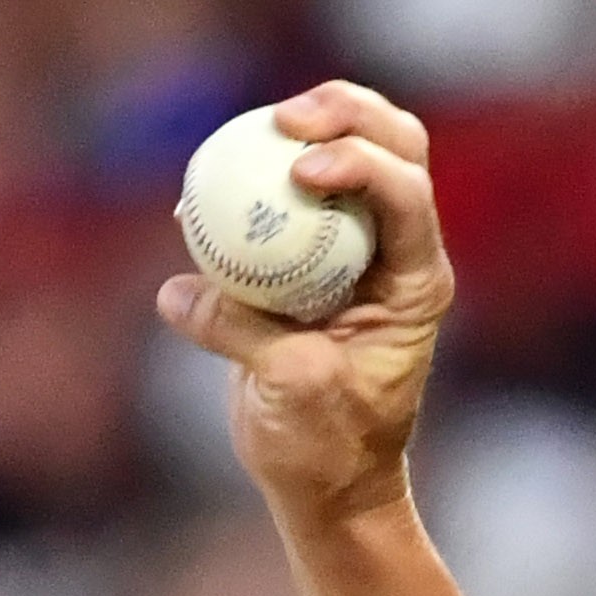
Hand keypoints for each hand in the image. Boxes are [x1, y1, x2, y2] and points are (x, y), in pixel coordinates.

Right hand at [155, 82, 453, 528]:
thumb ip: (242, 333)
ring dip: (308, 129)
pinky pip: (285, 201)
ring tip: (254, 132)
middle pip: (395, 147)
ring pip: (349, 159)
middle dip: (348, 113)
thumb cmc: (327, 446)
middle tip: (284, 120)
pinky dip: (251, 180)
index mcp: (416, 283)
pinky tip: (200, 190)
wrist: (326, 482)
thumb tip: (179, 292)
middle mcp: (395, 256)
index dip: (360, 163)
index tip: (299, 170)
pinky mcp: (309, 262)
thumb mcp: (291, 390)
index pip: (407, 195)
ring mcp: (355, 253)